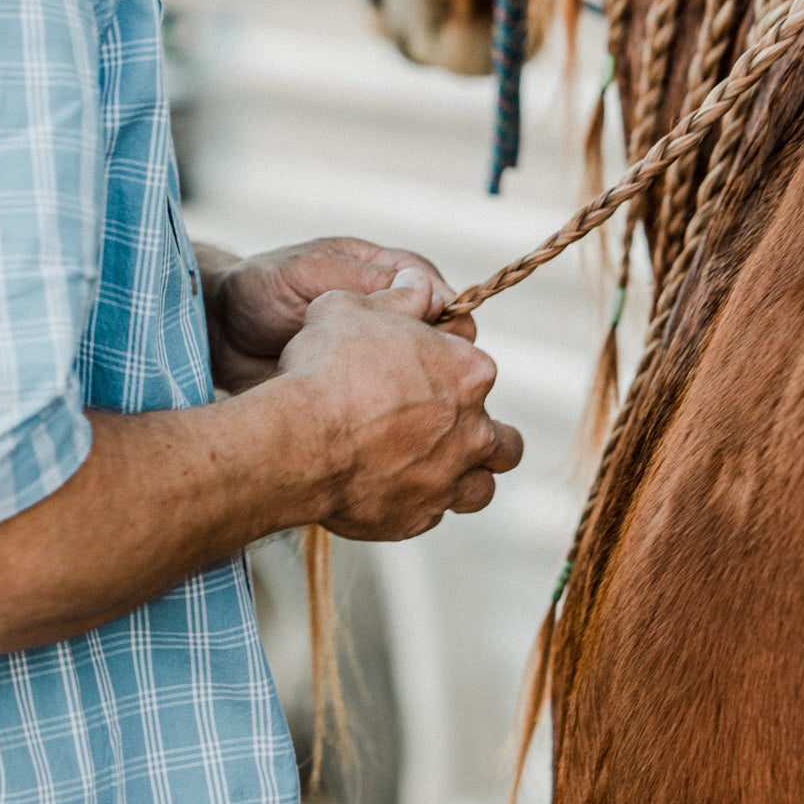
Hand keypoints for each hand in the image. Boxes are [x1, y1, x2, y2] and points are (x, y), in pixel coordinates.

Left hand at [197, 238, 474, 392]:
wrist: (219, 335)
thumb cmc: (258, 290)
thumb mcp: (308, 272)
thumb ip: (362, 277)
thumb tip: (424, 289)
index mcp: (383, 276)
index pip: (439, 293)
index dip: (446, 315)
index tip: (437, 334)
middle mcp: (390, 315)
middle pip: (444, 338)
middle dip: (441, 357)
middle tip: (422, 376)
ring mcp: (379, 355)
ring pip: (427, 376)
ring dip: (425, 389)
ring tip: (406, 402)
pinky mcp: (365, 390)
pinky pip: (399, 404)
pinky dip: (402, 414)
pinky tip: (390, 423)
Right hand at [280, 270, 523, 540]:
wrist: (298, 439)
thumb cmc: (327, 367)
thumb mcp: (356, 306)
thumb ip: (398, 295)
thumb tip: (418, 283)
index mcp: (469, 373)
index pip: (479, 372)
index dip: (449, 373)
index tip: (417, 376)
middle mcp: (472, 431)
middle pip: (504, 442)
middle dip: (483, 437)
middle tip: (444, 431)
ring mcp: (447, 481)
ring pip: (480, 490)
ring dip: (462, 479)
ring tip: (428, 470)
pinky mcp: (415, 519)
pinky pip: (430, 516)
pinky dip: (415, 505)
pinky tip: (386, 490)